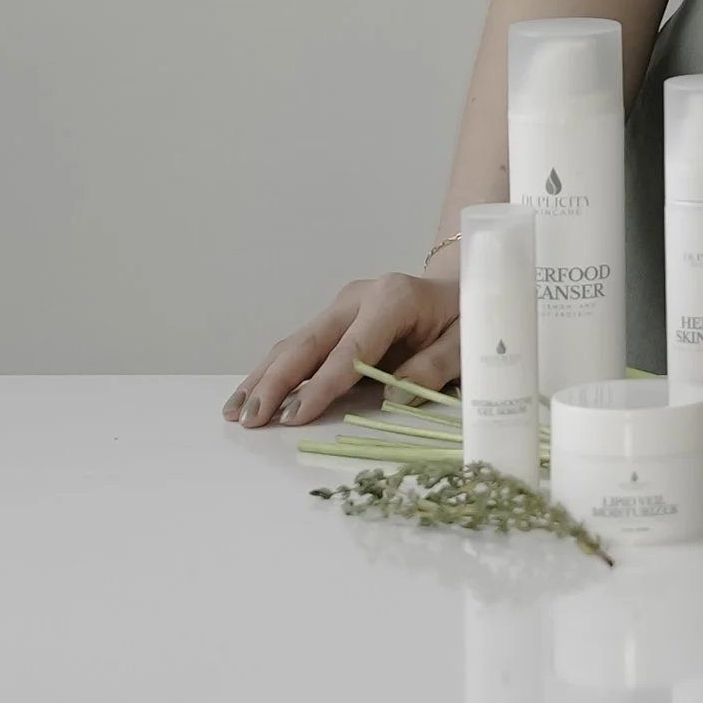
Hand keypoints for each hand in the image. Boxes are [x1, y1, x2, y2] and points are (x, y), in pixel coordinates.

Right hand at [222, 271, 460, 430]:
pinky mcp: (335, 317)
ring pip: (295, 343)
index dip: (322, 384)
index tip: (296, 417)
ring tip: (235, 411)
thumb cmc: (467, 316)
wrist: (463, 284)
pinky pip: (300, 345)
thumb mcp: (466, 341)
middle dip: (277, 382)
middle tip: (251, 418)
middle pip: (309, 342)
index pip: (350, 348)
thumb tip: (394, 397)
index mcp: (393, 299)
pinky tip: (249, 392)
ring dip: (263, 377)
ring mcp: (343, 305)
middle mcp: (359, 297)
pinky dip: (272, 370)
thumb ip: (434, 367)